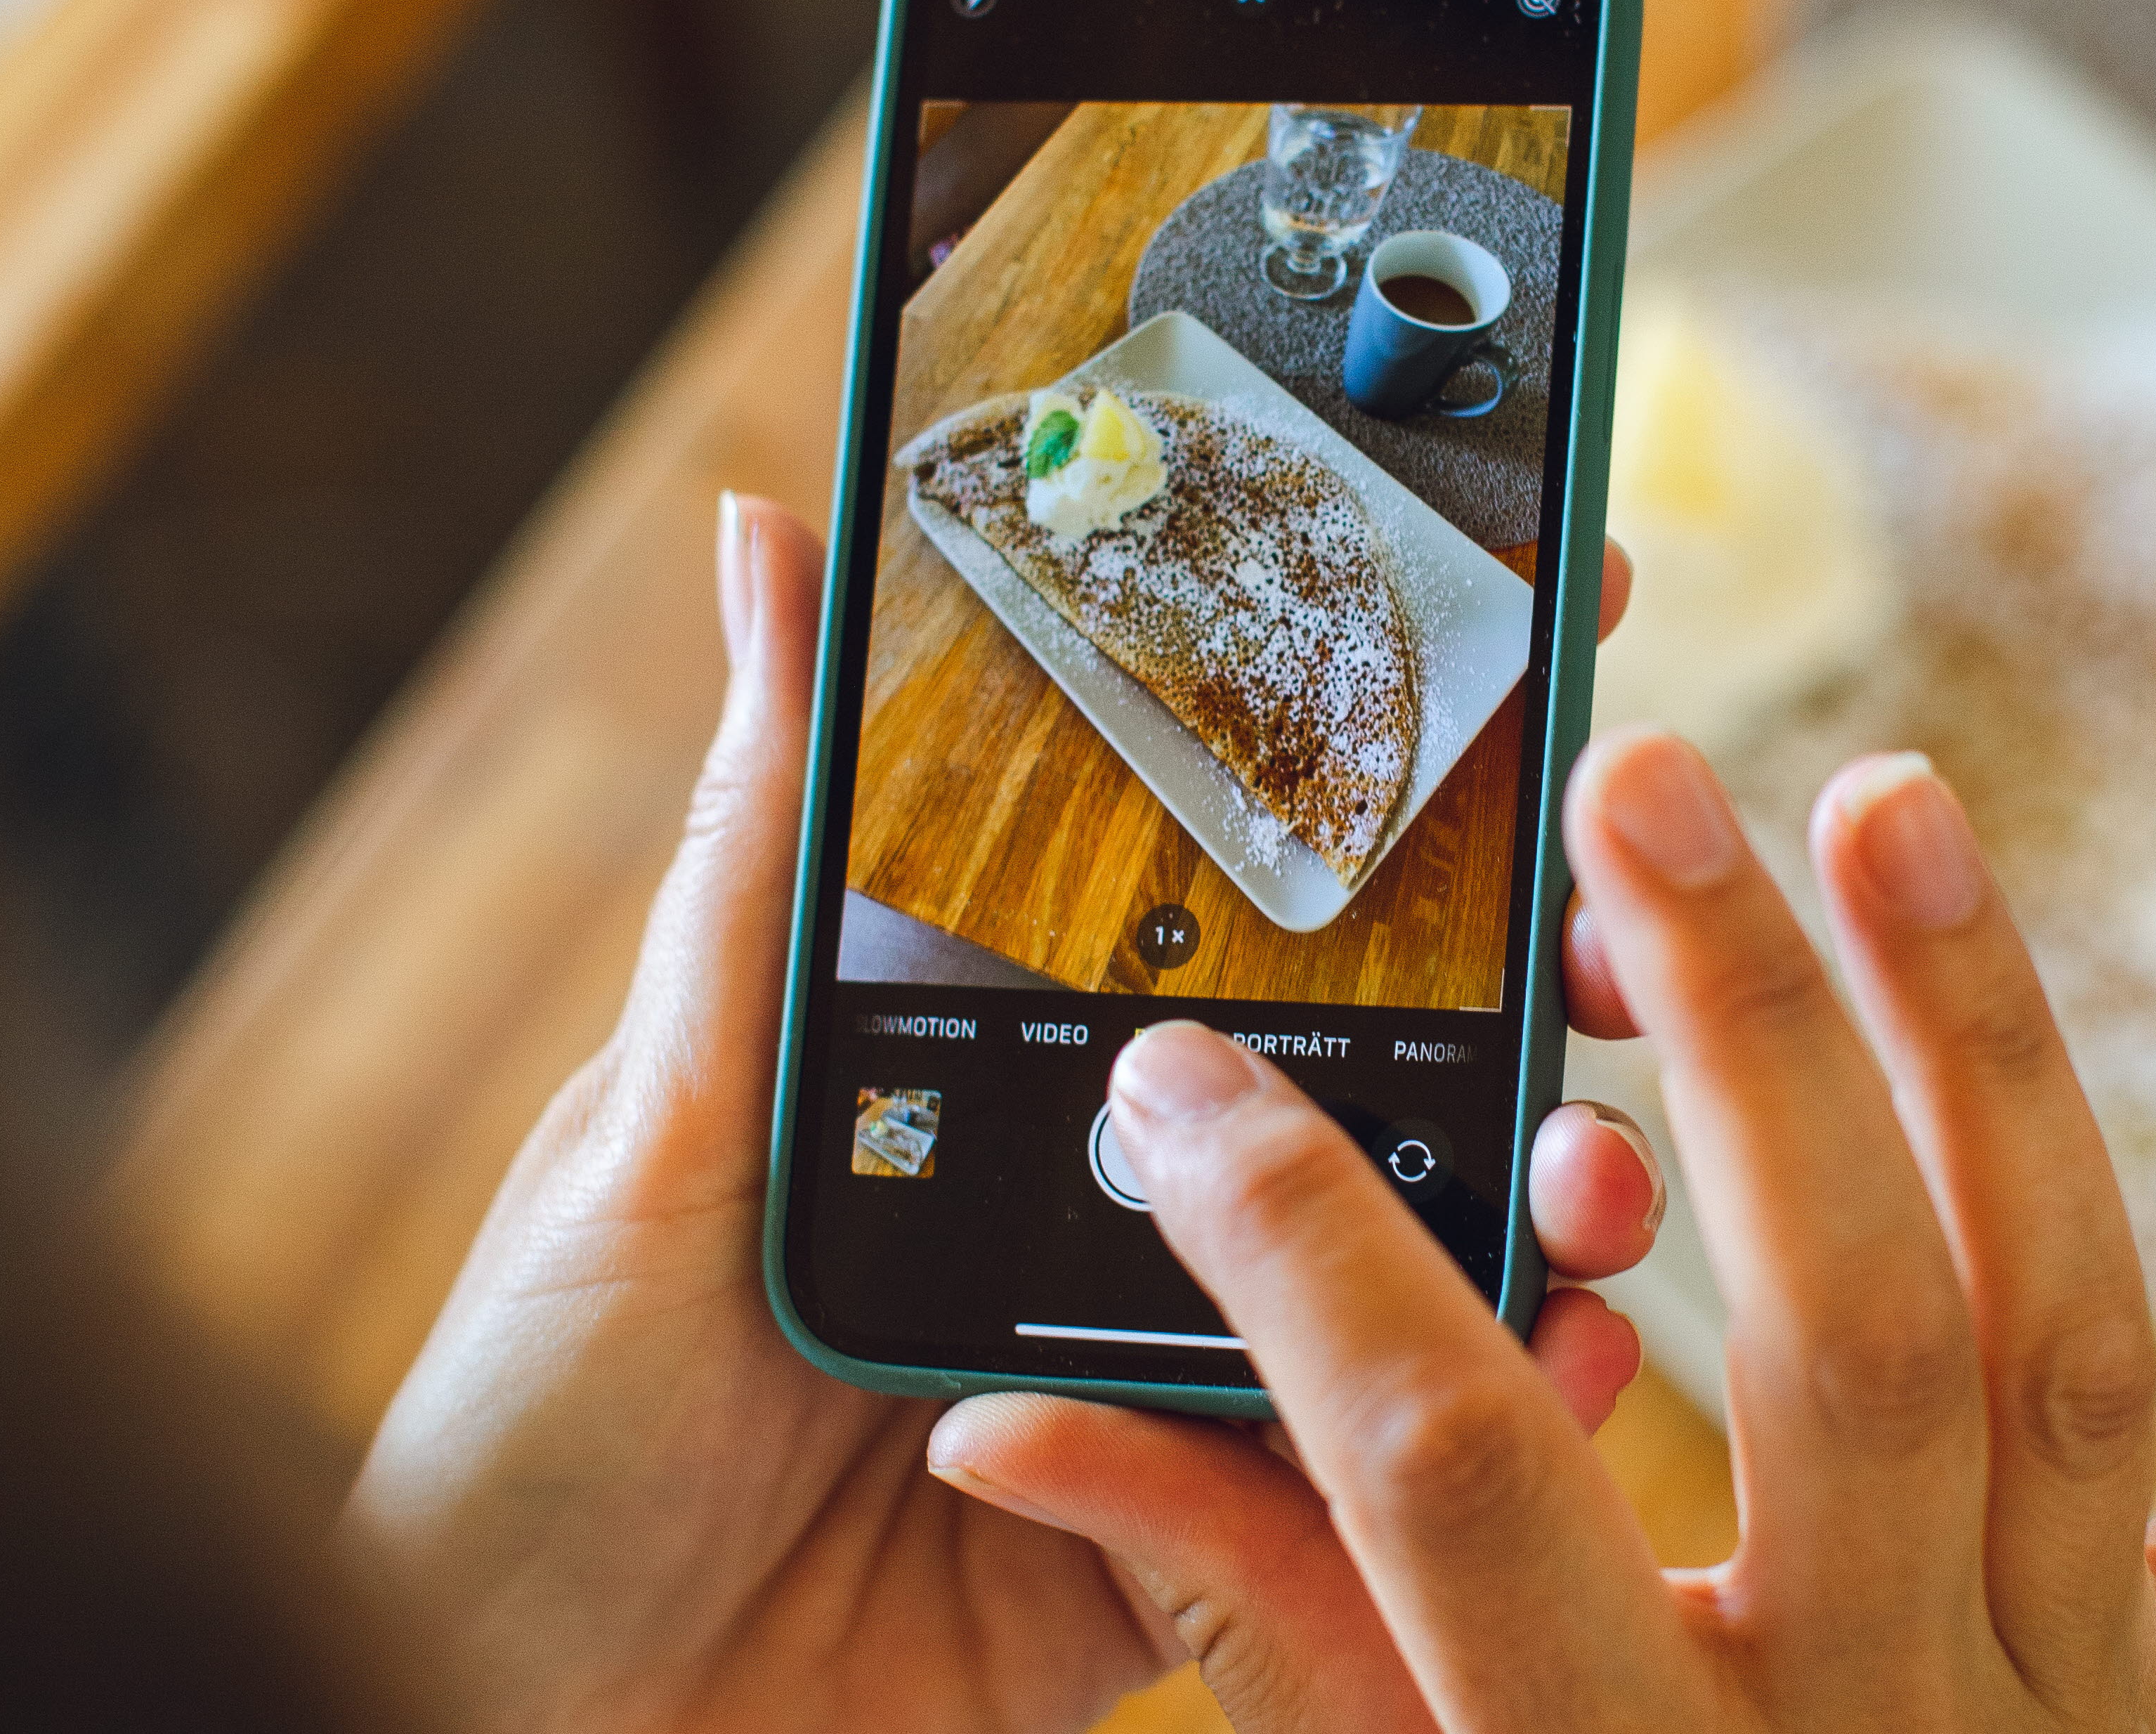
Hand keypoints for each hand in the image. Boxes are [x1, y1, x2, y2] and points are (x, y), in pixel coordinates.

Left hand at [340, 500, 1660, 1733]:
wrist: (531, 1710)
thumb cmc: (550, 1397)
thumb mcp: (672, 1104)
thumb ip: (766, 848)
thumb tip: (770, 539)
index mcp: (1004, 1064)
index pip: (1227, 893)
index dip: (1388, 778)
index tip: (1539, 640)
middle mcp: (1108, 1199)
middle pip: (1363, 1073)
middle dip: (1531, 997)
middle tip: (1624, 950)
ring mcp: (1158, 1369)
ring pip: (1397, 1270)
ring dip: (1534, 1206)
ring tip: (1599, 1181)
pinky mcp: (1183, 1544)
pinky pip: (1354, 1483)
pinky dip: (1469, 1429)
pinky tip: (1556, 1370)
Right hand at [943, 730, 2155, 1732]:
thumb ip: (1248, 1615)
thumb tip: (1019, 1424)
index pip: (1451, 1473)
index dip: (1308, 1257)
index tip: (1198, 1074)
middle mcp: (1878, 1718)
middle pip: (1847, 1343)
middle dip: (1745, 1040)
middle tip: (1651, 789)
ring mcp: (2077, 1700)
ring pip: (2073, 1336)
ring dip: (1996, 1050)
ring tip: (1896, 803)